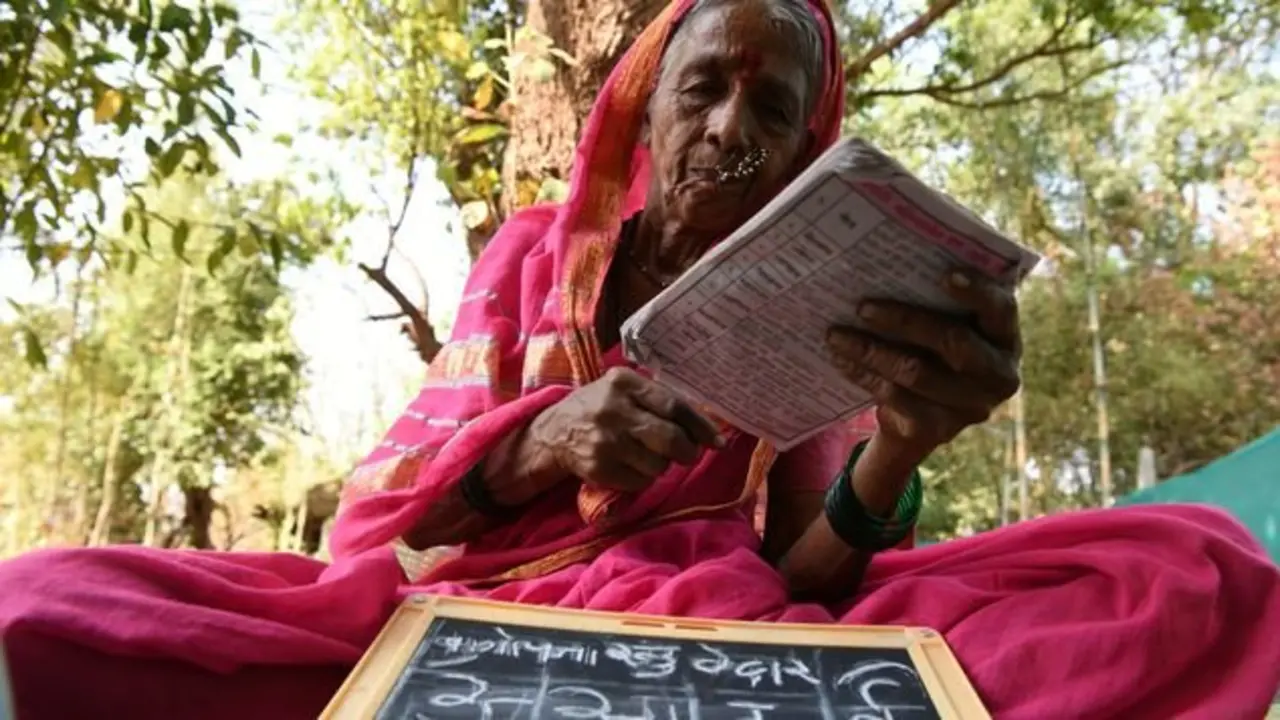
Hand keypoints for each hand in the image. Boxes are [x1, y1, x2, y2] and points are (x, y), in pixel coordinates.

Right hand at [525, 367, 723, 491]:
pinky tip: (631, 465)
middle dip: (687, 451)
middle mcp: (613, 409)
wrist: (554, 432)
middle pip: (670, 438)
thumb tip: (706, 425)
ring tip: (648, 455)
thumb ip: (659, 397)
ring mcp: (605, 441)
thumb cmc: (599, 406)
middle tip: (687, 453)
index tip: (717, 441)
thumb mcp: (623, 388)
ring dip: (662, 464)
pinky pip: (640, 482)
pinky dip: (644, 478)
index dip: (700, 426)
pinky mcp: (599, 468)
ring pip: (659, 464)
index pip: (674, 406)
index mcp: (624, 382)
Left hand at [824, 270, 1020, 462]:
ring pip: (916, 372)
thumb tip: (894, 262)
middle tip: (862, 306)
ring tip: (836, 334)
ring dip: (871, 350)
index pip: (1000, 309)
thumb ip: (939, 299)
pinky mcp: (937, 430)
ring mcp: (969, 407)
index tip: (943, 274)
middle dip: (905, 320)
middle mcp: (998, 376)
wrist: (923, 418)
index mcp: (1006, 339)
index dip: (976, 291)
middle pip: (953, 342)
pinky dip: (862, 373)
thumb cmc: (936, 353)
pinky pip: (894, 396)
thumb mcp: (949, 326)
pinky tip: (840, 358)